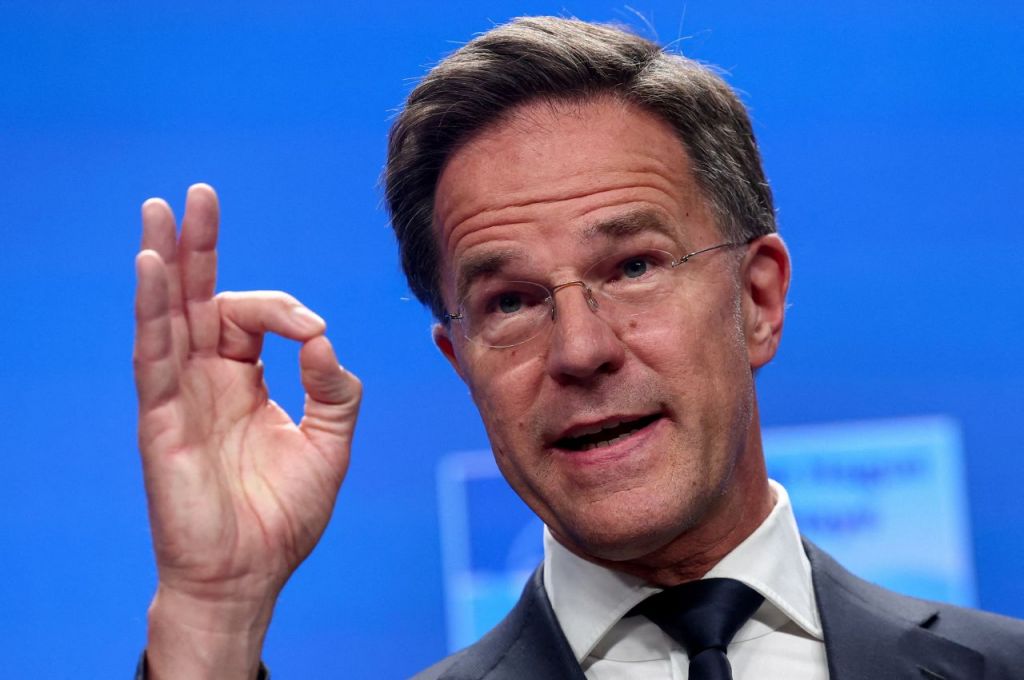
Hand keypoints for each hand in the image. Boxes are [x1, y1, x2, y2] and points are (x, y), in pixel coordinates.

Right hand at [133, 184, 360, 678]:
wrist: (249, 574)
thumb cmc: (283, 515)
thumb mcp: (329, 445)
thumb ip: (335, 390)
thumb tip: (325, 340)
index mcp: (246, 380)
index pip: (255, 318)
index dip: (286, 310)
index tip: (315, 334)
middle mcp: (208, 379)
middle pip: (197, 298)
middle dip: (198, 246)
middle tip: (197, 194)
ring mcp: (180, 395)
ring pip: (167, 315)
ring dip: (165, 261)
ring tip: (161, 210)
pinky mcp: (161, 418)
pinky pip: (153, 355)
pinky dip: (152, 310)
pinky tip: (152, 267)